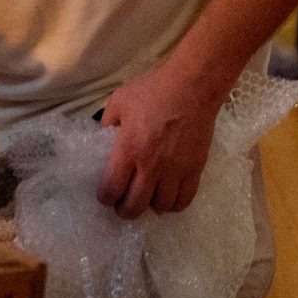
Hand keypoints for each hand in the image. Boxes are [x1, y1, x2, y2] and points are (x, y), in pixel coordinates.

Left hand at [96, 66, 225, 218]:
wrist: (192, 87)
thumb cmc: (153, 91)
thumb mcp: (119, 101)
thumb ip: (107, 124)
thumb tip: (103, 140)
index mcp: (129, 149)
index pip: (111, 189)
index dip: (105, 198)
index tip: (106, 195)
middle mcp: (151, 166)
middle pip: (134, 207)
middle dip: (124, 210)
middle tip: (123, 203)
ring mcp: (175, 170)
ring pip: (160, 207)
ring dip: (150, 205)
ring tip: (147, 196)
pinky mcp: (194, 169)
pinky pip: (184, 200)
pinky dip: (173, 204)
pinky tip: (168, 195)